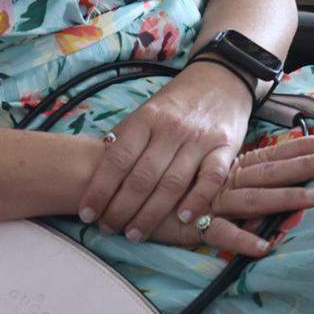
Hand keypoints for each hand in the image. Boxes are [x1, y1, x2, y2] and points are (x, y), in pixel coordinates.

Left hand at [76, 67, 258, 240]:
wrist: (220, 80)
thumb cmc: (176, 103)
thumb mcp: (146, 112)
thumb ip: (126, 139)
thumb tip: (96, 174)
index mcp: (146, 118)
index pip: (117, 159)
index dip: (100, 189)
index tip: (87, 213)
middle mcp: (171, 129)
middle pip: (142, 177)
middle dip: (121, 209)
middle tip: (109, 228)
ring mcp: (200, 138)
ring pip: (172, 183)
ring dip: (151, 214)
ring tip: (135, 234)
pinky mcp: (226, 146)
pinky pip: (211, 179)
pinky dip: (197, 201)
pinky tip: (183, 219)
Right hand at [142, 130, 313, 256]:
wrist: (110, 177)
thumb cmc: (153, 174)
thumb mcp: (191, 169)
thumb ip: (219, 174)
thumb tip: (250, 181)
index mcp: (224, 166)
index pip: (270, 154)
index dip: (299, 147)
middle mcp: (221, 179)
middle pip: (270, 171)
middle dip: (305, 165)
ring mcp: (208, 200)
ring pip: (254, 198)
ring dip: (284, 198)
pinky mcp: (190, 225)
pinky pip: (220, 234)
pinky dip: (242, 241)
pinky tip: (263, 247)